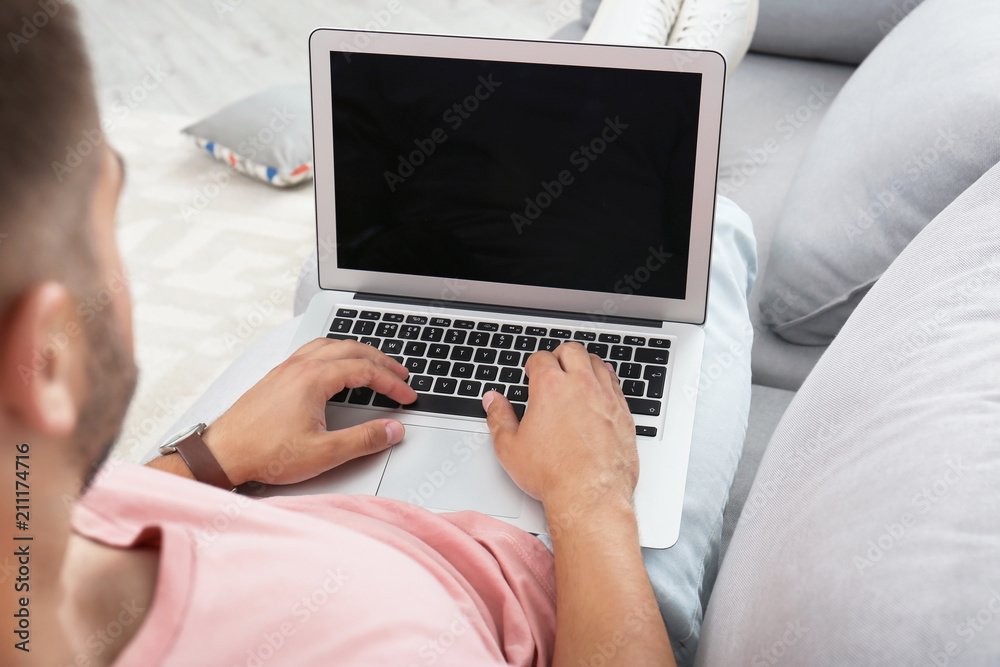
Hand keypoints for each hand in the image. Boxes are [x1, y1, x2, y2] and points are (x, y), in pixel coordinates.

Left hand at [203, 338, 416, 485]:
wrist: (222, 453)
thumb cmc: (264, 452)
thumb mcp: (324, 452)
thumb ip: (364, 439)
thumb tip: (393, 430)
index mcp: (314, 378)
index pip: (365, 370)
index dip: (392, 383)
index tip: (407, 396)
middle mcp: (300, 366)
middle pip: (351, 349)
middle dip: (381, 361)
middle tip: (401, 375)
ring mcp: (286, 369)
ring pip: (330, 345)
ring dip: (357, 352)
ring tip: (373, 364)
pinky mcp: (276, 377)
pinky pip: (312, 351)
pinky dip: (334, 353)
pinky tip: (335, 366)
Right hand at [483, 342, 637, 512]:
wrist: (590, 497)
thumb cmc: (553, 475)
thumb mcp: (510, 447)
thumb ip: (498, 417)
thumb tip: (493, 401)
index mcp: (550, 388)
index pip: (541, 358)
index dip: (533, 364)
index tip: (532, 373)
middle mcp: (581, 385)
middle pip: (572, 350)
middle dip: (560, 355)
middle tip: (555, 366)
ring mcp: (606, 397)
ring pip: (597, 363)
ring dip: (584, 364)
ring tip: (577, 374)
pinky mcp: (623, 413)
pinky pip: (616, 383)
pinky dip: (605, 381)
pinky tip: (599, 390)